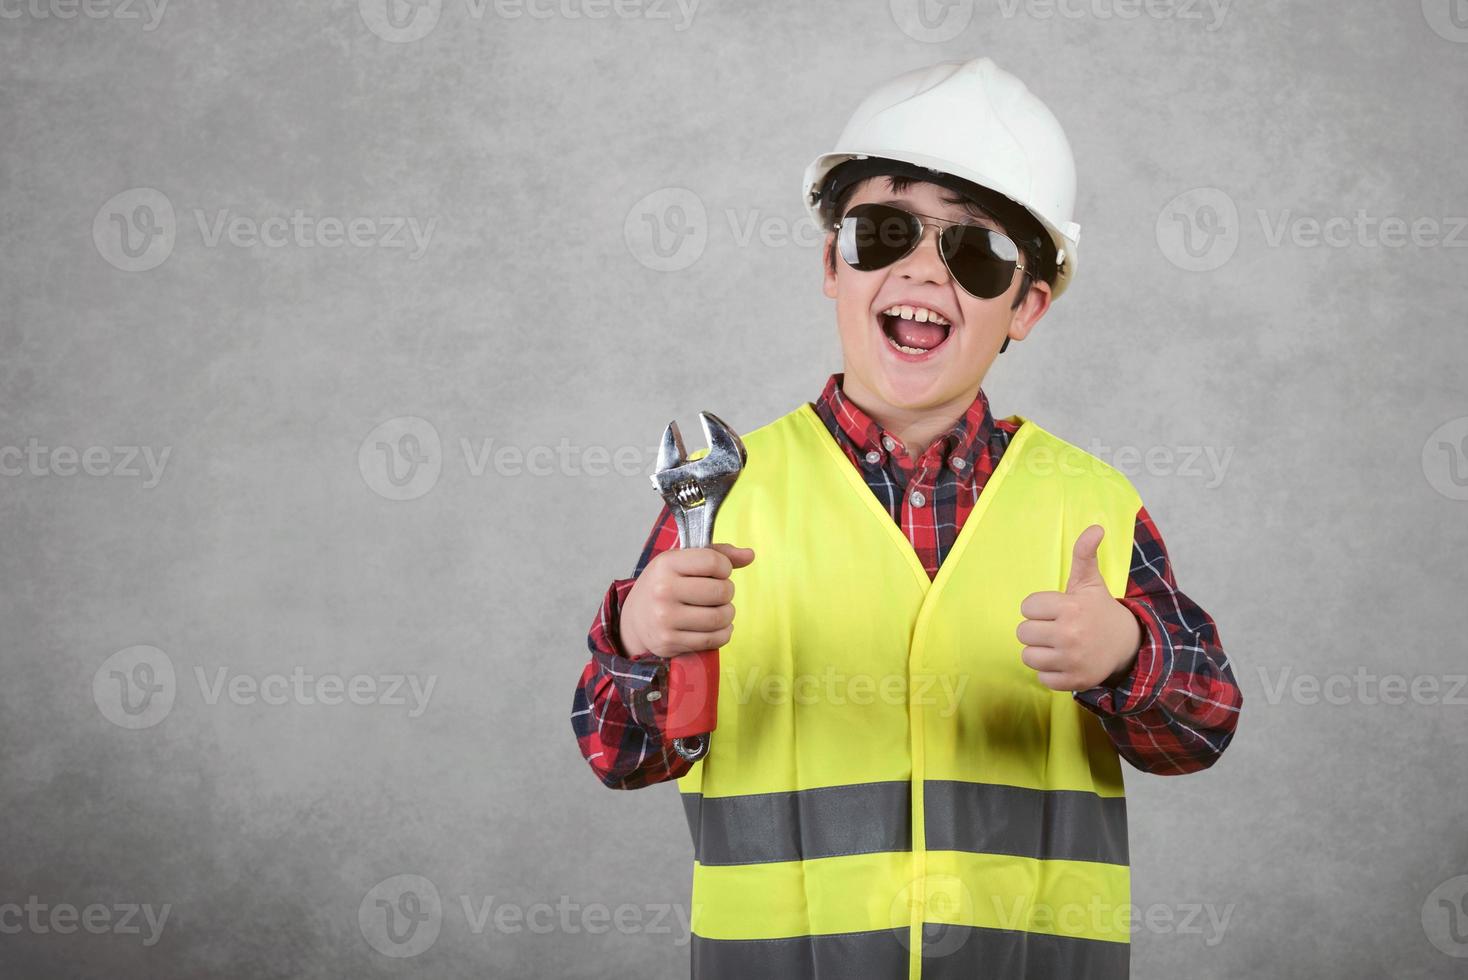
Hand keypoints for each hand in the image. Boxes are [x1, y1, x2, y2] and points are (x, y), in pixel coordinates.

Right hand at [619, 543, 754, 657]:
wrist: (634, 621)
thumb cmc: (665, 586)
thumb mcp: (682, 562)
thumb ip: (718, 554)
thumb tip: (750, 554)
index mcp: (666, 564)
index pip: (714, 561)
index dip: (725, 567)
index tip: (718, 572)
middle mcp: (663, 590)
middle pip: (721, 591)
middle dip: (727, 592)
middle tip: (718, 594)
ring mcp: (665, 618)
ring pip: (720, 617)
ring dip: (727, 614)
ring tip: (718, 610)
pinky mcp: (670, 642)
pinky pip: (714, 639)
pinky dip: (723, 633)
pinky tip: (715, 627)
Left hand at [1016, 525, 1141, 691]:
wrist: (1127, 645)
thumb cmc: (1099, 610)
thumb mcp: (1090, 581)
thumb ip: (1084, 554)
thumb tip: (1095, 527)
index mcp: (1070, 607)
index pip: (1027, 607)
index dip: (1039, 608)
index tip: (1056, 610)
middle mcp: (1070, 634)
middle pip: (1023, 632)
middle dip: (1037, 630)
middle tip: (1056, 628)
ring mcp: (1072, 659)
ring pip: (1028, 656)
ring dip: (1040, 652)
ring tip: (1058, 646)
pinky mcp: (1074, 681)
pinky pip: (1041, 678)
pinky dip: (1050, 673)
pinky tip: (1065, 662)